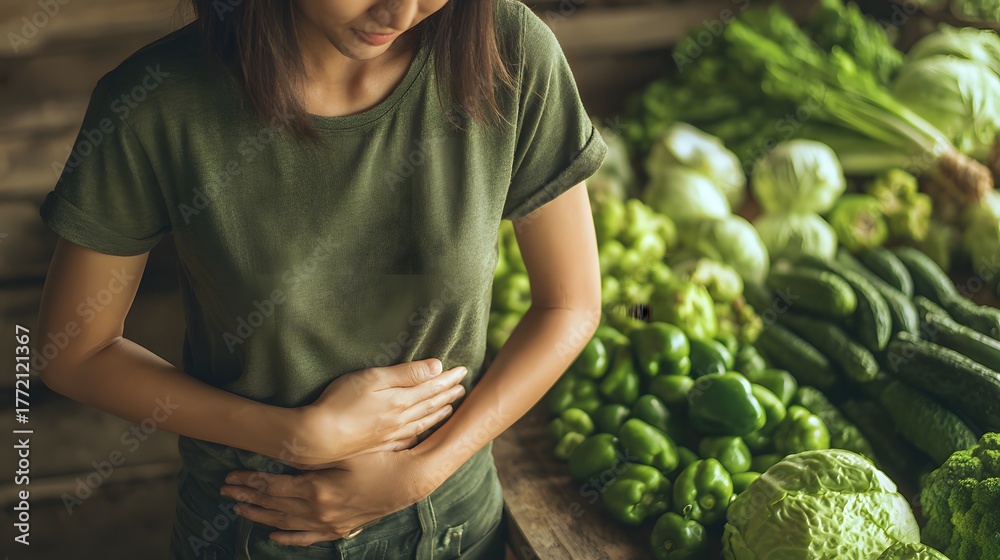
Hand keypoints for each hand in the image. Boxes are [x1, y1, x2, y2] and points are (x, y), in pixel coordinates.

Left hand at [220, 447, 444, 545]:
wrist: (408, 481)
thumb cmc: (379, 460)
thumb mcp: (344, 452)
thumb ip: (314, 456)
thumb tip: (285, 453)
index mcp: (316, 490)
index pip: (273, 486)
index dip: (250, 481)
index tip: (231, 476)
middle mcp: (318, 511)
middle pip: (273, 505)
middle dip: (247, 497)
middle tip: (225, 491)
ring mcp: (329, 523)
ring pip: (285, 522)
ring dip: (260, 516)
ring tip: (239, 510)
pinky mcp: (340, 528)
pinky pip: (308, 538)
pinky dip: (289, 537)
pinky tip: (274, 536)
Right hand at [290, 358, 465, 464]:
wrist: (318, 438)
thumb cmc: (340, 402)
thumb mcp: (372, 378)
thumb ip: (406, 374)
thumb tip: (437, 367)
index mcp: (400, 400)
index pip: (431, 386)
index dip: (448, 378)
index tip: (462, 370)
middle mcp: (400, 420)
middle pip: (430, 405)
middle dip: (447, 394)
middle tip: (463, 388)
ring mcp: (390, 436)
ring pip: (422, 424)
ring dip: (438, 414)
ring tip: (450, 408)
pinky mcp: (379, 447)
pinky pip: (408, 441)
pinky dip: (420, 435)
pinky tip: (423, 434)